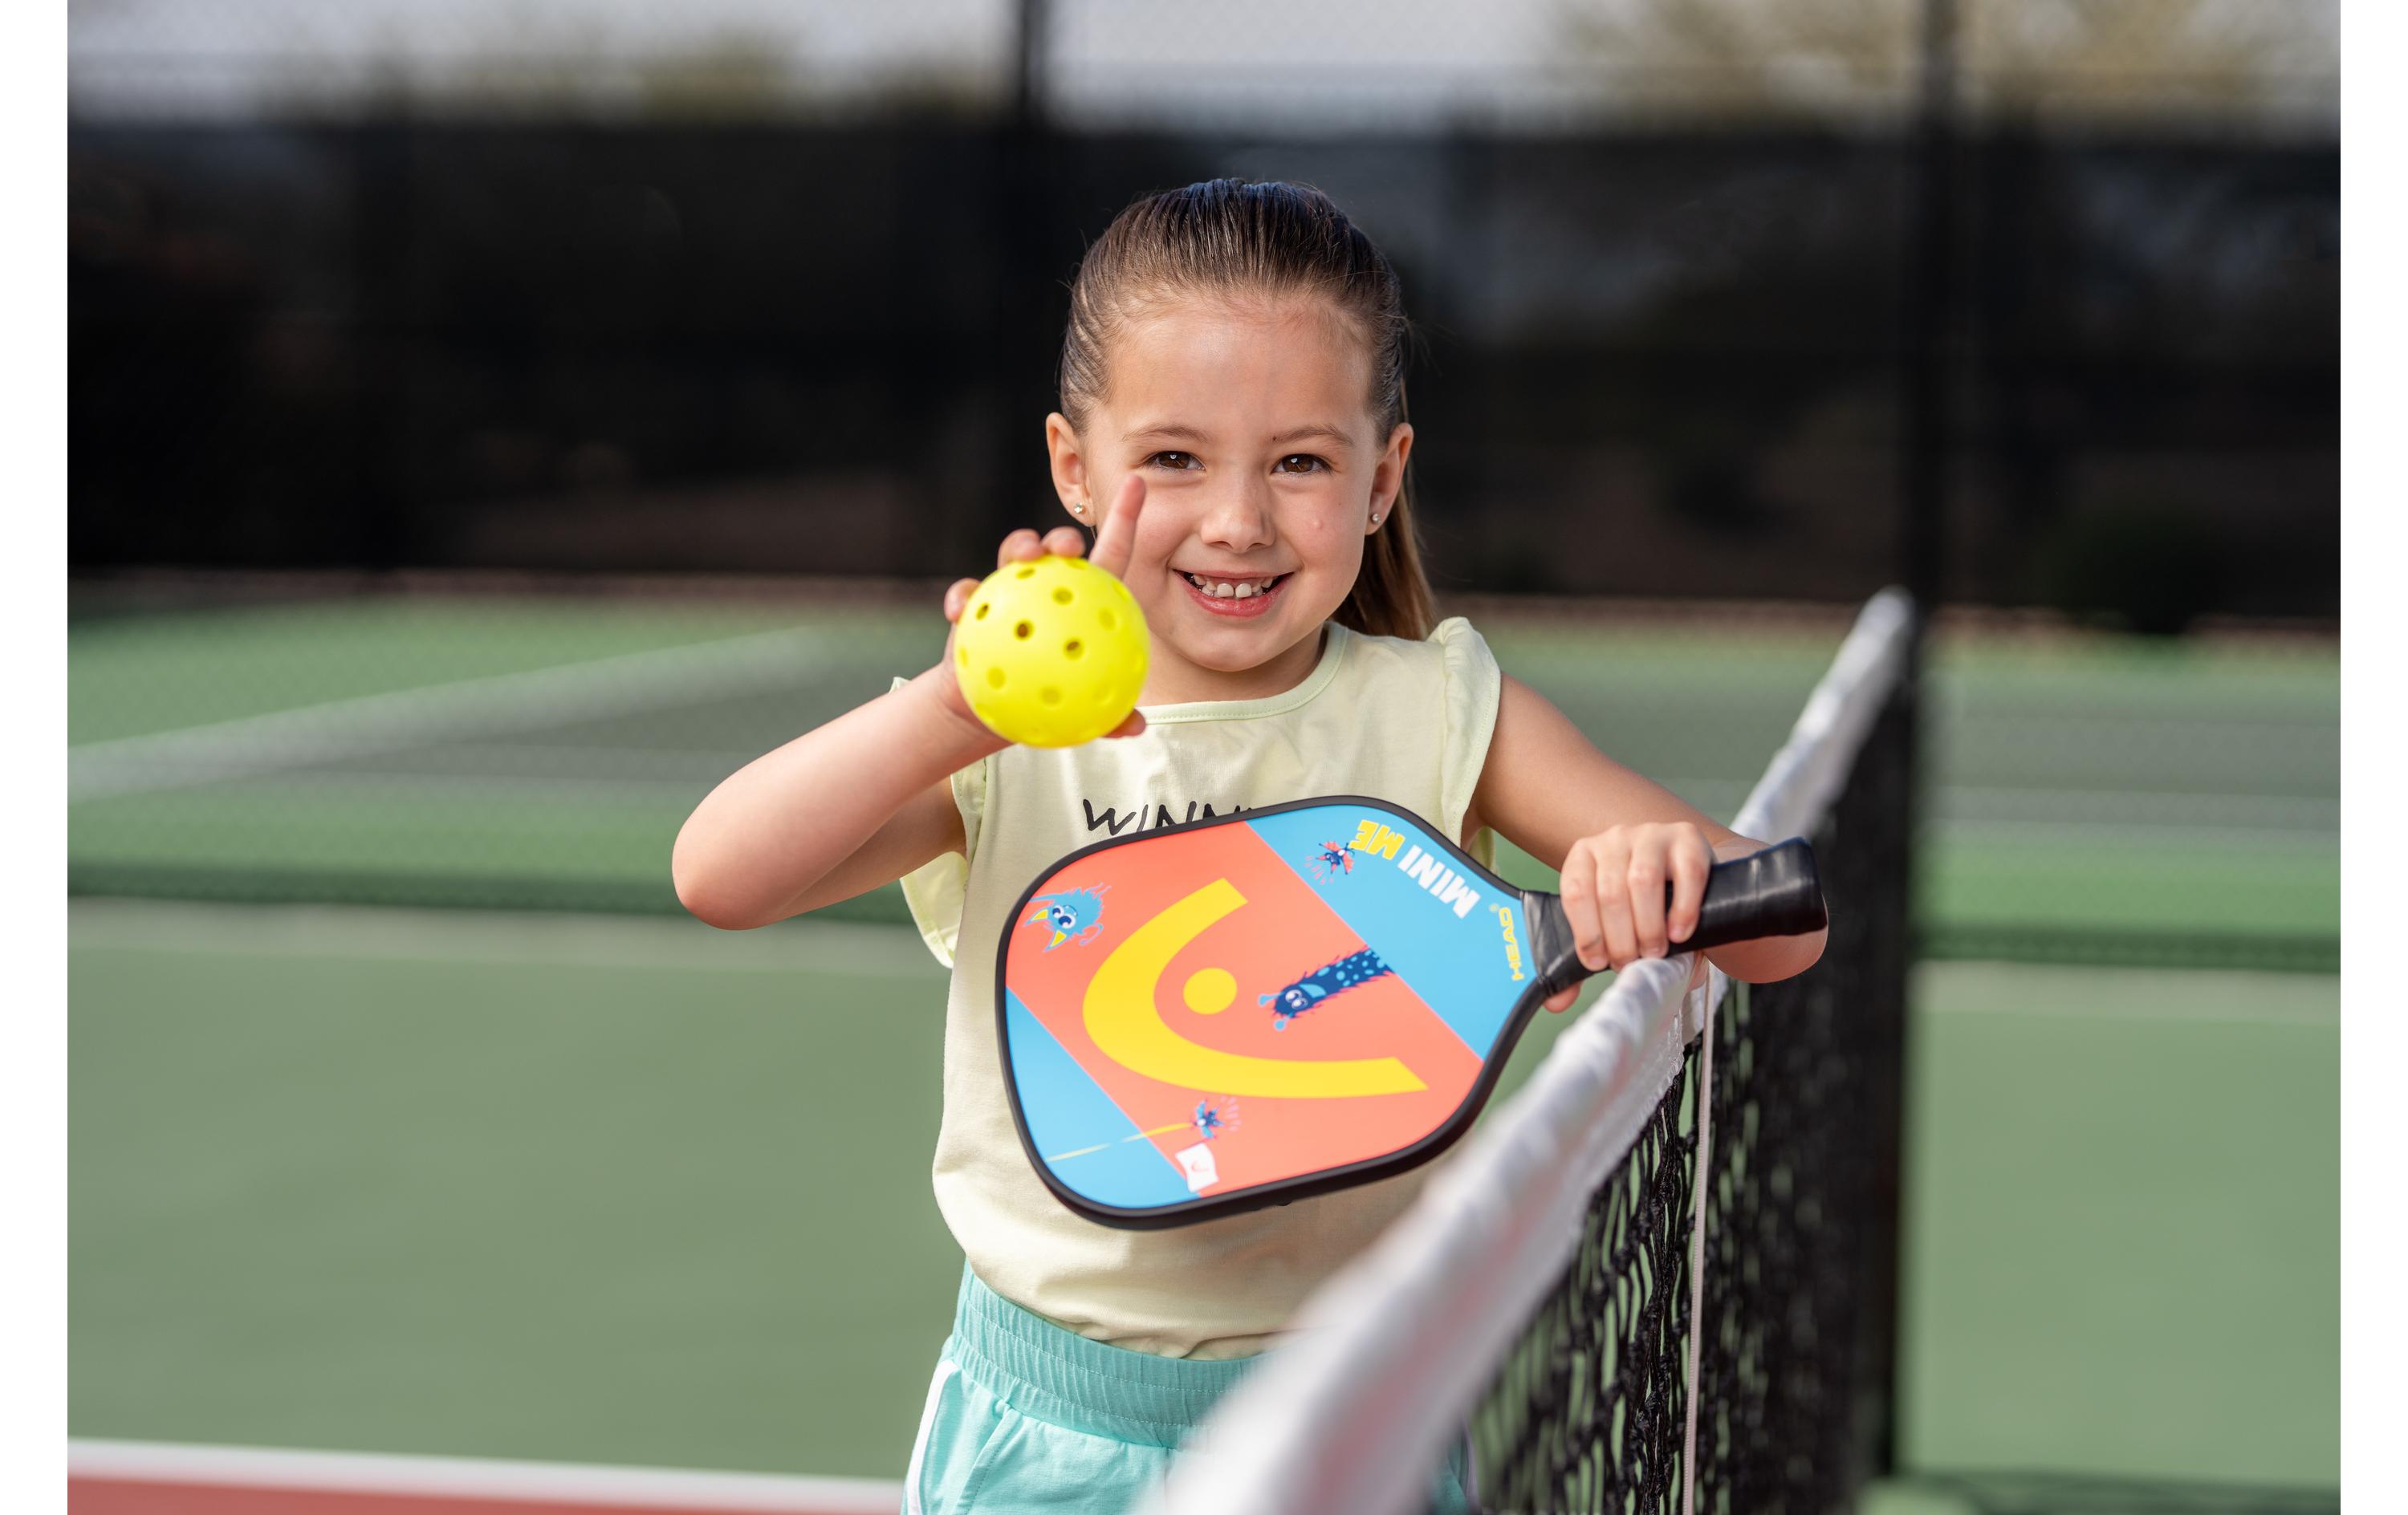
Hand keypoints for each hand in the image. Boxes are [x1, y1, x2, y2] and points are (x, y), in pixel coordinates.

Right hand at [934, 476, 1151, 740]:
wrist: (992, 711)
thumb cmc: (1049, 699)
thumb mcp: (1083, 711)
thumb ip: (1111, 715)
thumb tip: (1137, 727)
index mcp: (1086, 598)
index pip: (1113, 553)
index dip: (1126, 517)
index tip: (1139, 483)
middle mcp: (1049, 585)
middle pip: (1060, 549)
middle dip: (1063, 536)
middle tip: (1066, 546)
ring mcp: (1010, 590)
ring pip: (1014, 555)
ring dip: (1018, 547)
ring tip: (1023, 556)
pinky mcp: (973, 605)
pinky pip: (964, 595)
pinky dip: (960, 597)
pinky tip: (957, 608)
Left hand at [1541, 821, 1716, 1011]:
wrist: (1684, 878)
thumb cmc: (1641, 906)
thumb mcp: (1610, 925)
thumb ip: (1587, 957)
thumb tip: (1555, 1002)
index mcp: (1585, 856)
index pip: (1575, 892)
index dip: (1586, 933)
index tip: (1598, 962)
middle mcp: (1614, 839)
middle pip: (1610, 892)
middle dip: (1620, 937)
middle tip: (1631, 961)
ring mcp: (1652, 835)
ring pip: (1643, 881)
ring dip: (1648, 925)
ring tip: (1654, 951)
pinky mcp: (1689, 839)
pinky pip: (1686, 874)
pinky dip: (1682, 909)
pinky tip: (1680, 933)